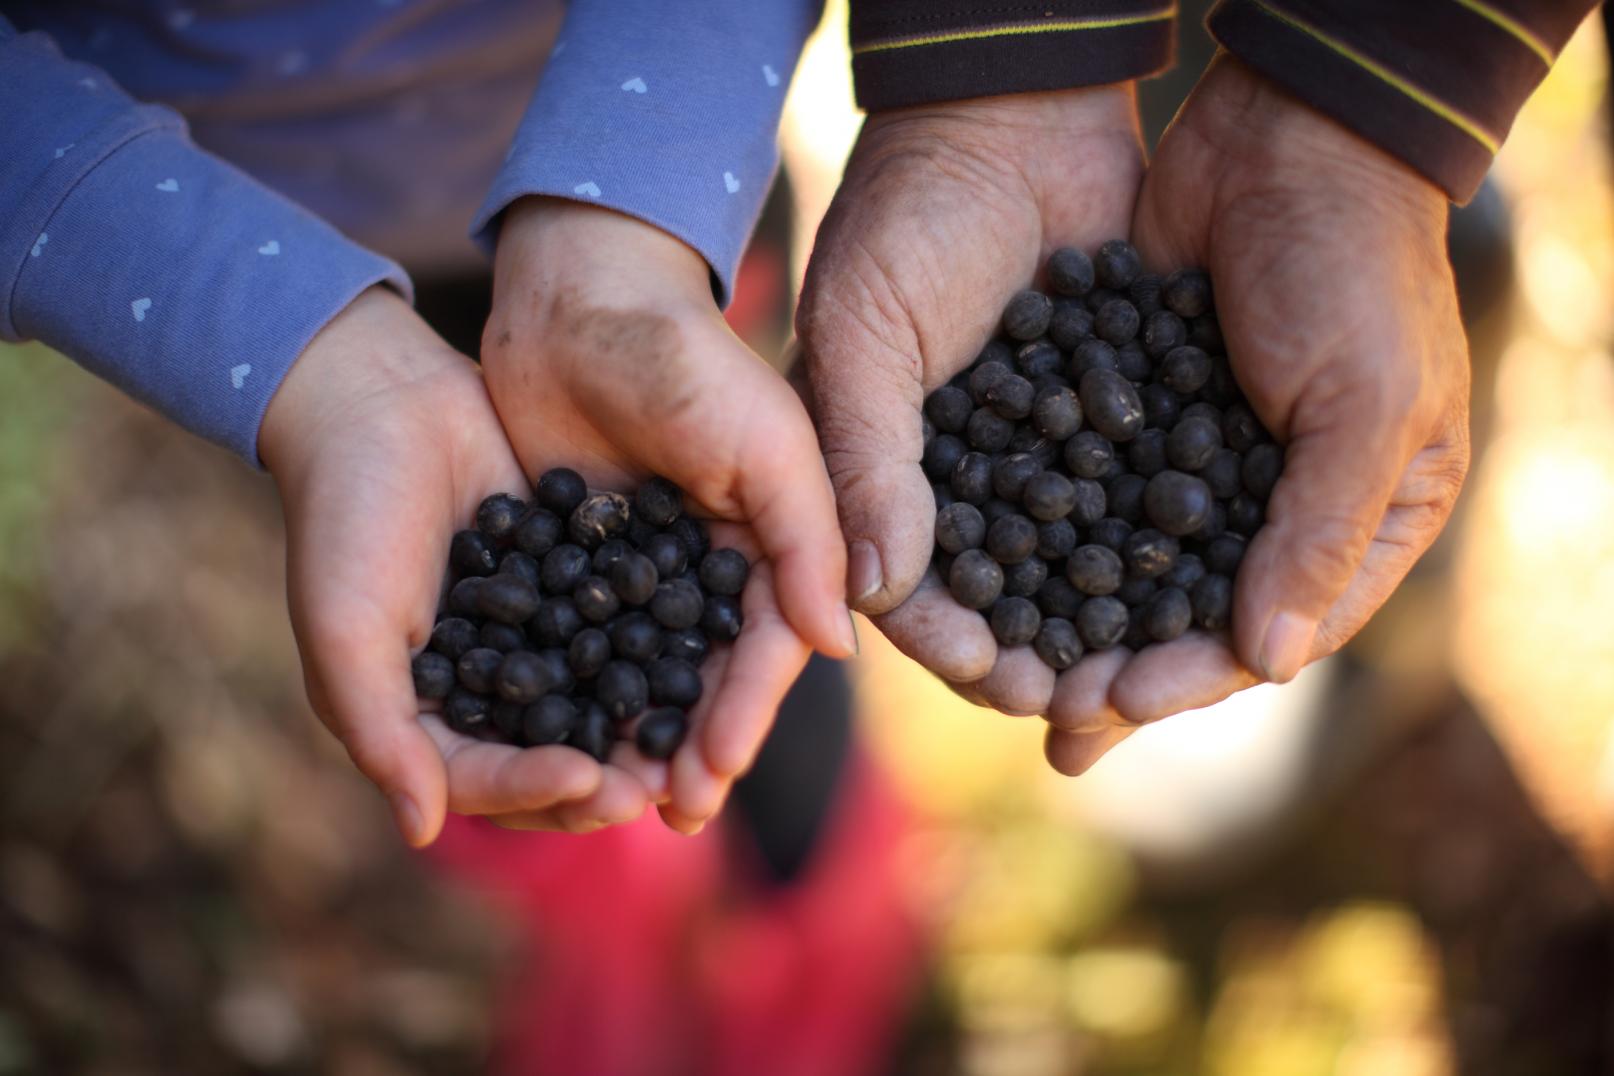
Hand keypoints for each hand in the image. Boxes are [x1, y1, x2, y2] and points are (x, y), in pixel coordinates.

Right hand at [262, 288, 643, 845]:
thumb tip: (424, 831)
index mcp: (424, 713)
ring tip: (695, 737)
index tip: (593, 784)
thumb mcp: (347, 626)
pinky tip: (702, 654)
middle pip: (552, 754)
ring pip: (595, 699)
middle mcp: (485, 686)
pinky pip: (619, 628)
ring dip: (641, 724)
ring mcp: (534, 635)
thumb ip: (383, 730)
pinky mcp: (573, 582)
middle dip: (607, 775)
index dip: (537, 788)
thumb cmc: (346, 518)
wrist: (383, 399)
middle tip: (665, 784)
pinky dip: (655, 646)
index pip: (485, 778)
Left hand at [481, 198, 855, 833]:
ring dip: (638, 737)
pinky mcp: (577, 558)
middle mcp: (714, 565)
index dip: (744, 715)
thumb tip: (838, 646)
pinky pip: (581, 640)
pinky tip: (555, 741)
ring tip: (615, 800)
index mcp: (771, 543)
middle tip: (670, 813)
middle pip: (709, 677)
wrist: (580, 298)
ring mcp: (644, 567)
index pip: (767, 649)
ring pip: (646, 673)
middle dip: (694, 747)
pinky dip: (573, 693)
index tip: (712, 774)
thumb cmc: (686, 357)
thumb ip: (807, 536)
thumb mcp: (766, 440)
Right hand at [796, 86, 1145, 712]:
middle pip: (1004, 600)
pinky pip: (1136, 503)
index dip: (955, 643)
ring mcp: (1046, 456)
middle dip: (1042, 659)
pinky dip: (1163, 551)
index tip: (1004, 683)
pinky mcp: (1118, 419)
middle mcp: (969, 482)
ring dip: (1109, 627)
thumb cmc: (910, 220)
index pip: (915, 590)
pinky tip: (1203, 591)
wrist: (1012, 119)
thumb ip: (866, 461)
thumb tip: (872, 598)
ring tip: (1152, 675)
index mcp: (889, 476)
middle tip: (1089, 707)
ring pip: (1076, 569)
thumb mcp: (863, 335)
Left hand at [1045, 56, 1470, 772]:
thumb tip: (1266, 664)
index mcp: (1362, 522)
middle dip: (1118, 673)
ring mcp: (1201, 466)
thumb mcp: (1368, 405)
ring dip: (1070, 625)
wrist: (1285, 139)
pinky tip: (985, 579)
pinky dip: (1041, 540)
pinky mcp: (1134, 421)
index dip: (1189, 676)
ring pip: (1128, 574)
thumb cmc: (1356, 270)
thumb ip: (1317, 530)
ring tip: (1005, 675)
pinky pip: (1085, 499)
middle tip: (1047, 722)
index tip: (1111, 707)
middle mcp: (1277, 507)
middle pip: (1190, 621)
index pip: (1270, 630)